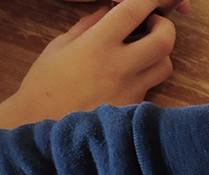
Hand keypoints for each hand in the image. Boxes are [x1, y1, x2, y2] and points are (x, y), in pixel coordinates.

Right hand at [0, 0, 180, 155]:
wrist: (42, 128)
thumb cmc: (46, 84)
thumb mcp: (60, 46)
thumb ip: (88, 25)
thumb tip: (109, 10)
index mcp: (97, 45)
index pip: (133, 11)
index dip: (148, 0)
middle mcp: (119, 67)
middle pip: (165, 41)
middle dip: (166, 27)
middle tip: (153, 25)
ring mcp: (130, 91)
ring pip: (165, 66)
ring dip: (159, 54)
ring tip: (141, 52)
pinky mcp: (133, 109)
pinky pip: (151, 87)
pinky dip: (147, 77)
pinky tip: (129, 76)